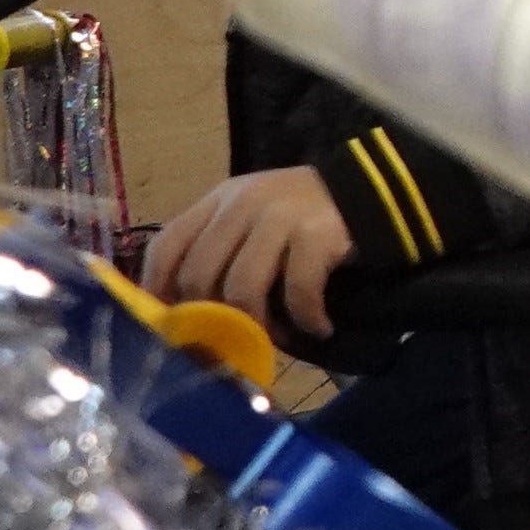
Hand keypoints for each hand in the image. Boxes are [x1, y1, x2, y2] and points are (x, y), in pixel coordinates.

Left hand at [142, 166, 356, 340]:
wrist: (370, 190)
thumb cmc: (301, 214)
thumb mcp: (251, 217)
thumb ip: (218, 247)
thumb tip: (183, 311)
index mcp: (219, 200)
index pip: (167, 245)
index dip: (159, 290)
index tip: (171, 323)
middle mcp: (243, 204)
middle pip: (199, 275)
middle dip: (212, 318)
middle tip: (233, 339)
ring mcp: (280, 216)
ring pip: (241, 289)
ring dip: (257, 325)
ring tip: (279, 337)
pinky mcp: (316, 234)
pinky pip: (297, 291)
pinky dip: (305, 319)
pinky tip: (317, 326)